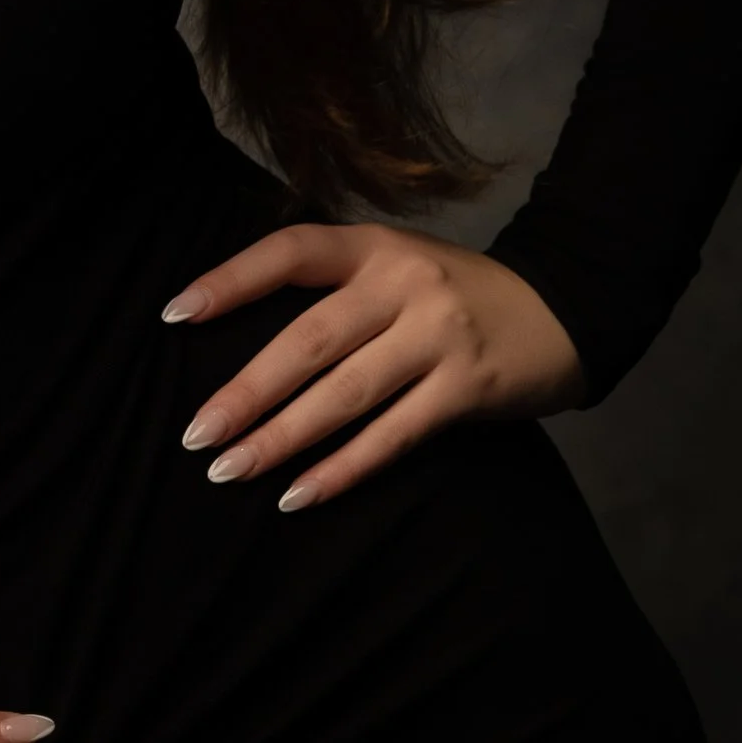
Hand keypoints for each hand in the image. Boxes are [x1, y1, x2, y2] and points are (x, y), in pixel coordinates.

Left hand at [164, 223, 583, 511]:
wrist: (566, 308)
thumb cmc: (455, 296)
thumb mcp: (397, 267)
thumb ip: (335, 291)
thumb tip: (238, 346)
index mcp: (376, 246)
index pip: (290, 252)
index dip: (230, 280)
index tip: (175, 315)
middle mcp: (405, 283)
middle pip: (309, 340)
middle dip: (246, 392)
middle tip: (197, 435)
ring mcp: (439, 335)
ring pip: (346, 393)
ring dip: (283, 438)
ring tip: (231, 470)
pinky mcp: (468, 386)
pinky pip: (394, 436)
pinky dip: (343, 470)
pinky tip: (299, 496)